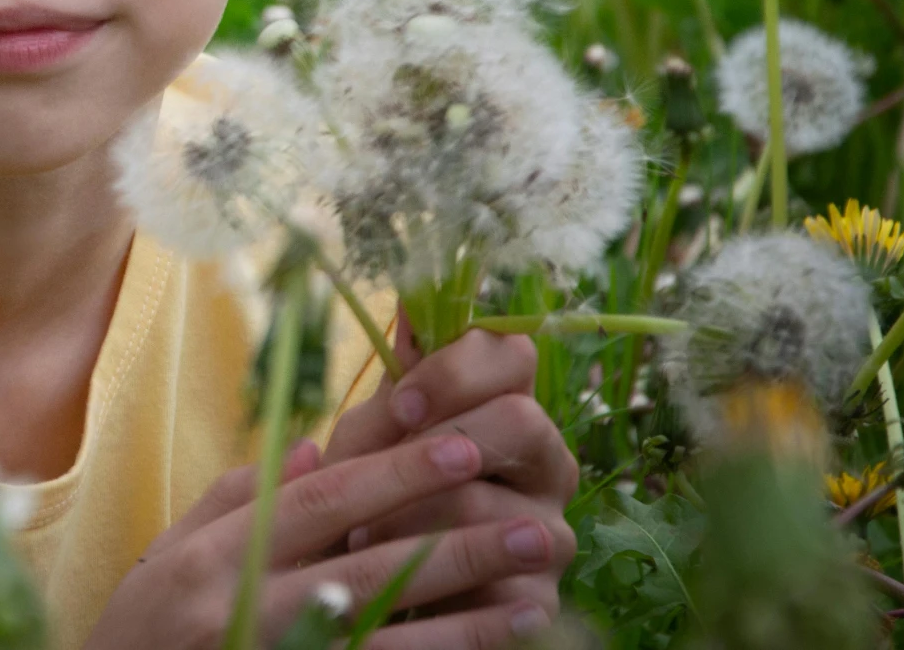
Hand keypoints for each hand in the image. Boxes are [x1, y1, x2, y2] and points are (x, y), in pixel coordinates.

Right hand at [81, 428, 564, 647]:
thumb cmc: (142, 626)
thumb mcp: (171, 551)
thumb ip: (238, 498)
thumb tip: (311, 451)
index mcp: (220, 554)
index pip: (320, 503)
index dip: (393, 475)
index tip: (459, 447)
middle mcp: (250, 605)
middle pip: (368, 566)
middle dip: (455, 541)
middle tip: (532, 519)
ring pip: (388, 634)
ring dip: (467, 615)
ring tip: (533, 588)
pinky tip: (491, 644)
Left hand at [319, 326, 577, 632]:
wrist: (355, 596)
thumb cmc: (364, 502)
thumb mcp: (365, 443)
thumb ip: (392, 388)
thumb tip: (412, 306)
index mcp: (502, 405)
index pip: (513, 353)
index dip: (457, 372)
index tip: (401, 404)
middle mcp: (543, 461)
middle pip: (525, 420)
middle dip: (446, 441)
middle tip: (388, 470)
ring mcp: (548, 531)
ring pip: (498, 504)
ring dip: (418, 518)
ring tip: (364, 537)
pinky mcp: (542, 598)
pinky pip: (503, 579)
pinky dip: (441, 579)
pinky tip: (409, 585)